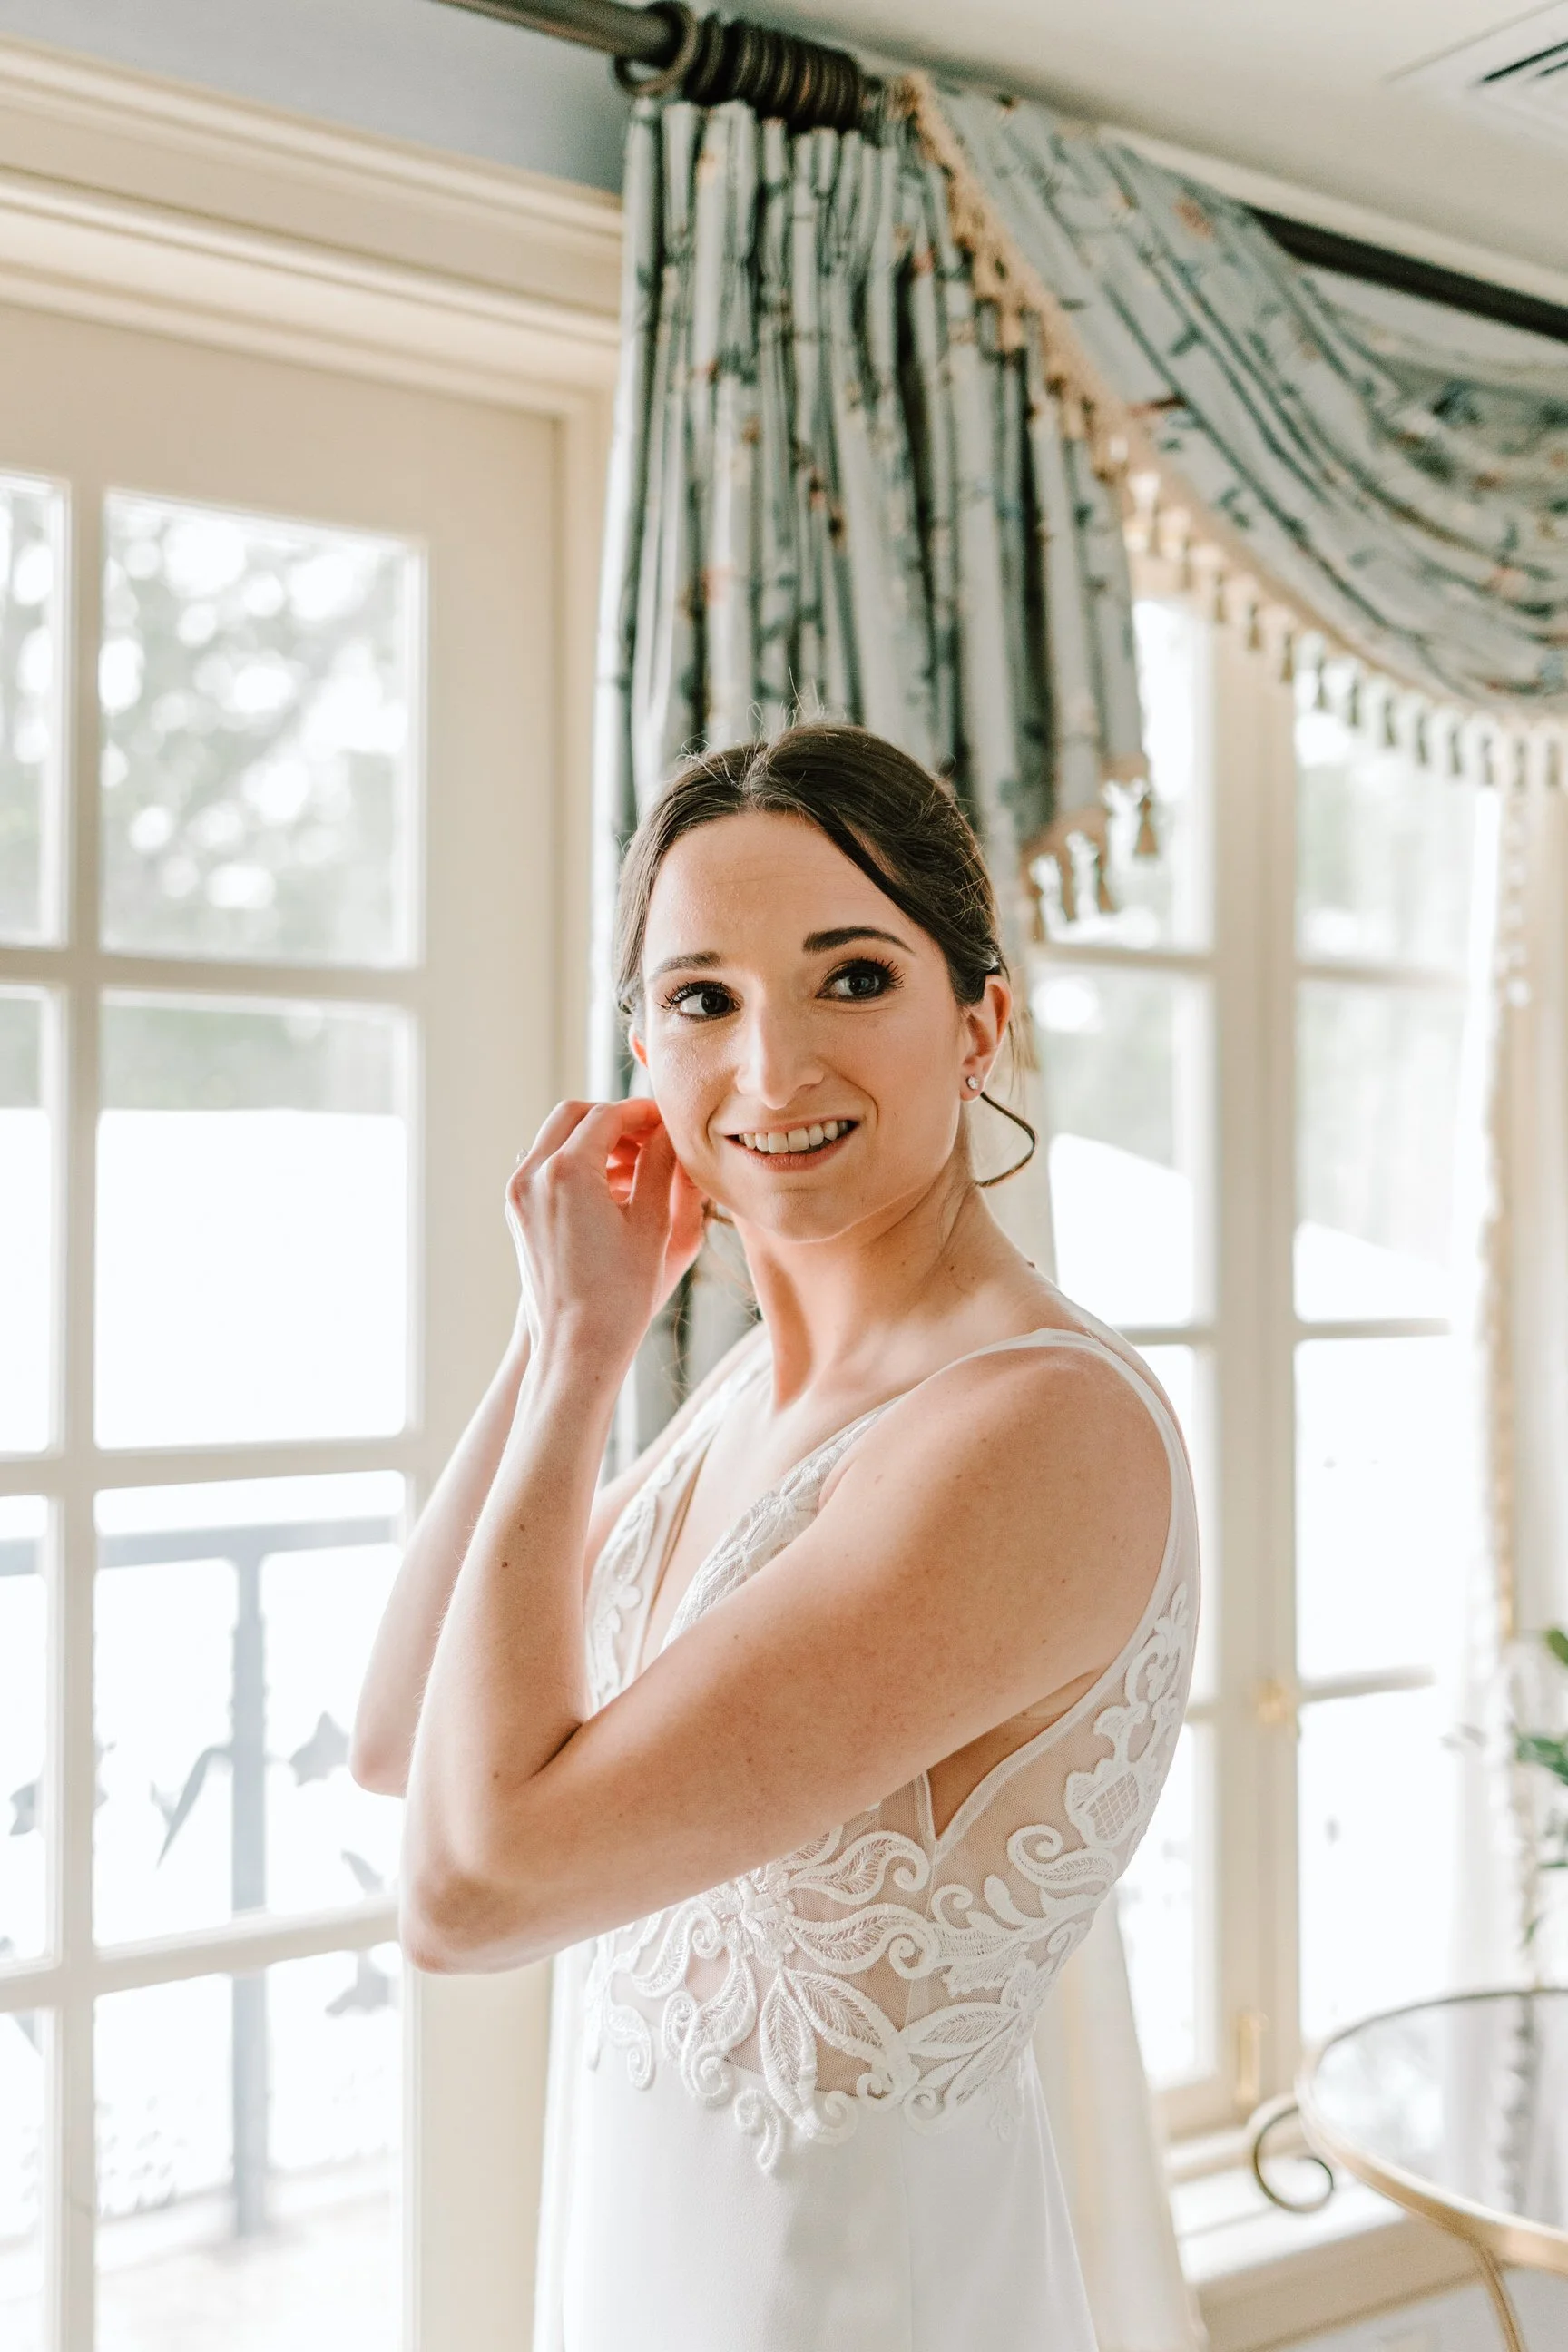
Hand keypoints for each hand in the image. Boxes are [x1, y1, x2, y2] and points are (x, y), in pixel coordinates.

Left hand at [505, 1099, 706, 1370]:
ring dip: (595, 1141)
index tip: (668, 1120)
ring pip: (555, 1140)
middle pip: (573, 1116)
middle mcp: (532, 1176)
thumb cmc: (620, 1294)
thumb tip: (666, 1131)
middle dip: (614, 1120)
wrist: (576, 1347)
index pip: (607, 1116)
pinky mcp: (517, 1214)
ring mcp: (518, 1196)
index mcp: (566, 1172)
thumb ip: (659, 1165)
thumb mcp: (653, 1223)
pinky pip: (545, 1168)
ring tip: (638, 1165)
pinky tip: (613, 1188)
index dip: (642, 1113)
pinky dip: (577, 1164)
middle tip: (651, 1136)